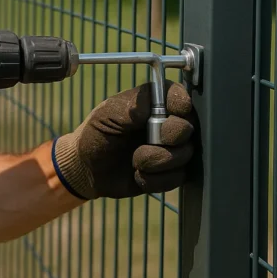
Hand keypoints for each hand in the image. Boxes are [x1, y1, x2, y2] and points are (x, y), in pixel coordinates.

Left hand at [51, 80, 194, 199]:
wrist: (87, 168)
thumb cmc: (96, 133)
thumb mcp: (109, 112)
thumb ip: (137, 104)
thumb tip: (162, 103)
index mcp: (155, 103)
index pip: (182, 97)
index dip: (181, 106)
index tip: (170, 115)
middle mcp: (168, 124)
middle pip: (189, 128)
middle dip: (167, 138)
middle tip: (147, 141)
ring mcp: (171, 150)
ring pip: (185, 156)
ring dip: (156, 161)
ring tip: (135, 161)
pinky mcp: (169, 173)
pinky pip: (176, 178)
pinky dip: (154, 180)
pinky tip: (137, 174)